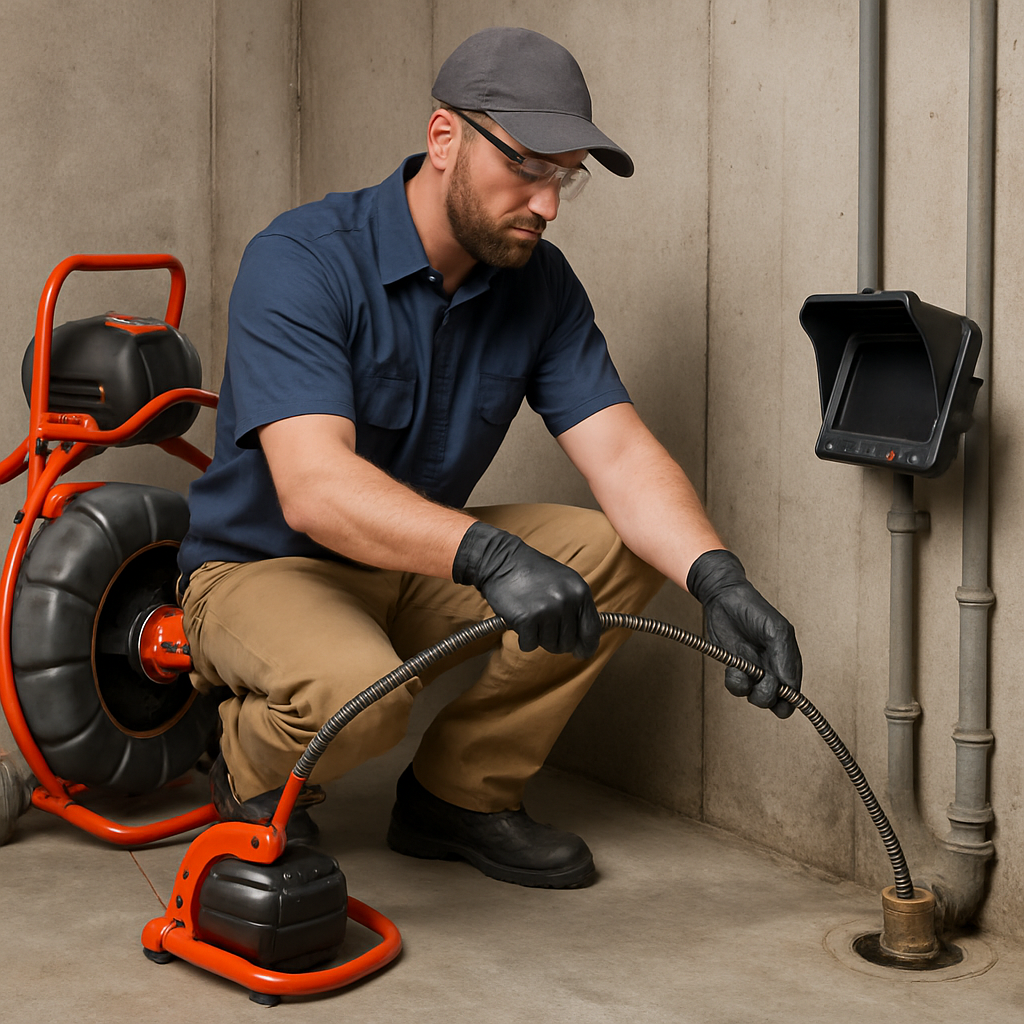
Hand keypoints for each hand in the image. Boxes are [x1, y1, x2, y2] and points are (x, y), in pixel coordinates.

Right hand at [453, 522, 600, 658]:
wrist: (501, 560)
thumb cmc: (532, 572)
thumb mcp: (564, 583)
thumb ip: (576, 608)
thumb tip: (584, 643)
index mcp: (580, 591)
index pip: (592, 630)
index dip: (587, 646)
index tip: (581, 654)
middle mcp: (567, 601)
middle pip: (569, 643)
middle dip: (555, 640)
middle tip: (543, 625)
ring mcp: (548, 610)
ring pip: (549, 645)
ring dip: (538, 637)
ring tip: (531, 616)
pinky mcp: (527, 619)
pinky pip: (529, 645)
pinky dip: (523, 638)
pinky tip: (520, 620)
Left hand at [686, 549, 801, 717]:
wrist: (723, 598)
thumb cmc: (754, 610)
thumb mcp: (776, 630)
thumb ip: (785, 658)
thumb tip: (788, 687)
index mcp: (789, 662)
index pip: (794, 696)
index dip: (788, 699)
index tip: (779, 688)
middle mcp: (773, 670)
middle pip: (776, 704)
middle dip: (767, 695)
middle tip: (762, 678)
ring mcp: (754, 671)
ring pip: (755, 698)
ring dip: (748, 688)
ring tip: (744, 667)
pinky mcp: (736, 669)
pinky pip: (737, 688)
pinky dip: (734, 680)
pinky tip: (733, 665)